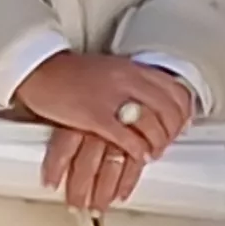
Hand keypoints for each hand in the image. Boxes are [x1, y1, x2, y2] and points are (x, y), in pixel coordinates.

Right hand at [16, 52, 196, 211]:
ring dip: (156, 144)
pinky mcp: (94, 115)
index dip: (183, 113)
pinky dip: (136, 150)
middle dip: (172, 132)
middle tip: (167, 144)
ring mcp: (112, 97)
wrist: (41, 70)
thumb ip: (137, 83)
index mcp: (135, 68)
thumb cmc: (75, 73)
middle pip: (168, 111)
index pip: (175, 91)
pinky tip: (138, 156)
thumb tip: (159, 104)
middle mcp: (129, 80)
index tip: (181, 126)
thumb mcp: (115, 69)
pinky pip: (125, 137)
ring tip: (153, 154)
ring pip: (150, 125)